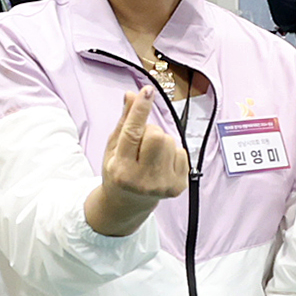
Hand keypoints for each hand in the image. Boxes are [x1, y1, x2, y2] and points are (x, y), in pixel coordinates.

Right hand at [84, 89, 189, 236]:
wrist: (128, 204)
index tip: (147, 91)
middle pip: (156, 134)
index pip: (132, 133)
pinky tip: (161, 164)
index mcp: (121, 170)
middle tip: (140, 145)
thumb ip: (125, 121)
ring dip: (160, 142)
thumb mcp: (114, 148)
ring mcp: (163, 185)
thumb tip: (132, 95)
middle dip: (149, 132)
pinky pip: (181, 151)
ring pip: (170, 141)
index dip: (140, 109)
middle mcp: (142, 180)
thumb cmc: (118, 172)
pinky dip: (171, 152)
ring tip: (150, 157)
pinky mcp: (178, 186)